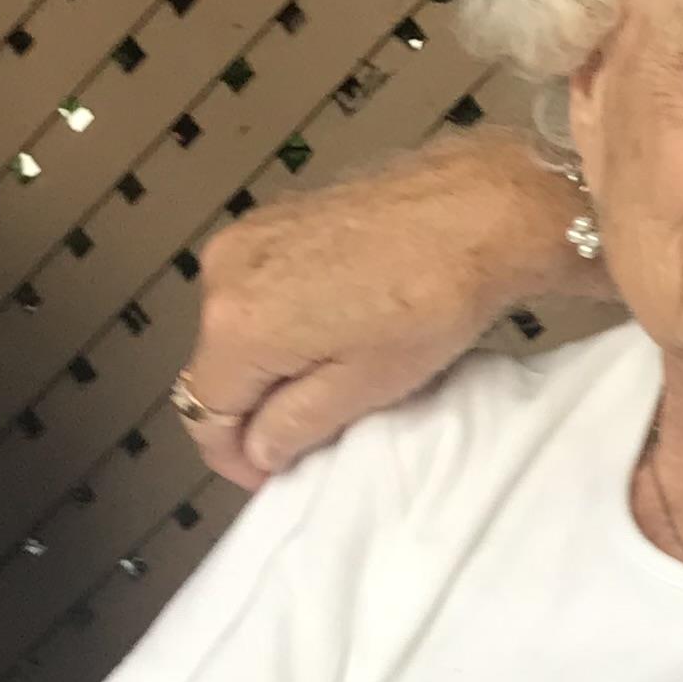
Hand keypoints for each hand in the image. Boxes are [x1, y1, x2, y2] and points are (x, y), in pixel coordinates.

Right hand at [181, 135, 580, 488]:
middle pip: (220, 365)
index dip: (233, 456)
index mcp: (236, 325)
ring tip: (338, 374)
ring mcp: (250, 234)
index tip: (268, 473)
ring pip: (240, 324)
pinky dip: (287, 316)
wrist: (479, 208)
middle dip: (258, 405)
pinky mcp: (278, 215)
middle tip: (314, 430)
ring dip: (274, 359)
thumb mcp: (364, 387)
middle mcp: (224, 272)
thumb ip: (295, 425)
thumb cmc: (432, 296)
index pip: (203, 413)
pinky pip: (262, 285)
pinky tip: (341, 324)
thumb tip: (259, 447)